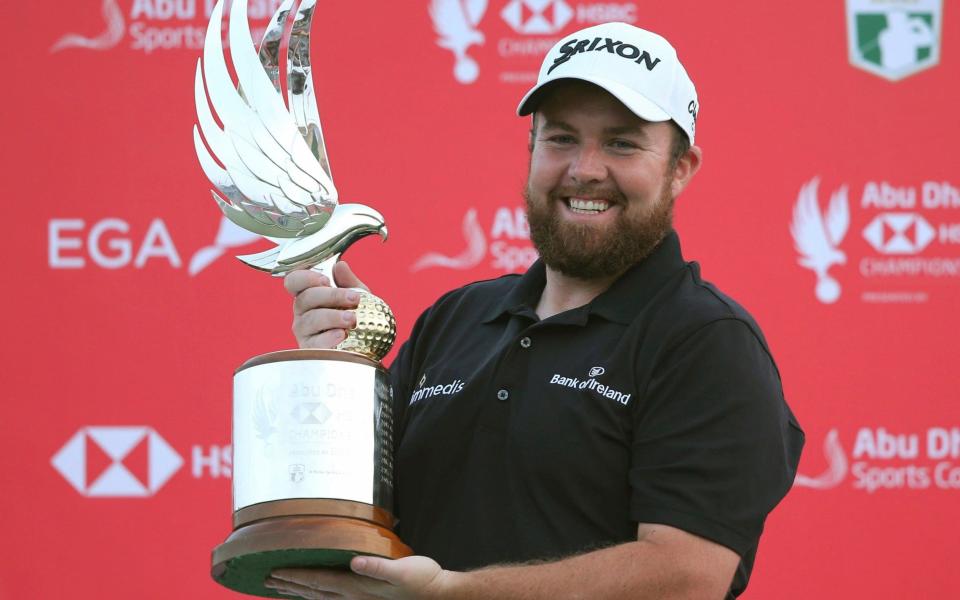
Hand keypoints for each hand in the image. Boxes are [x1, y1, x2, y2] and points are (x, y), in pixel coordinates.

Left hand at [266, 555, 452, 599]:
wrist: (437, 595)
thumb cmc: (422, 580)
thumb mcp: (402, 569)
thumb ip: (378, 566)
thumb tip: (356, 562)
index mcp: (358, 586)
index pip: (320, 581)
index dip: (297, 576)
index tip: (275, 571)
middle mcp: (355, 596)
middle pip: (314, 591)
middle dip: (290, 585)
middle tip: (268, 580)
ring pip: (320, 597)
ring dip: (300, 592)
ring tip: (282, 588)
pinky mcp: (367, 599)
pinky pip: (332, 599)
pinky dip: (317, 595)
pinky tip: (314, 594)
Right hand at [284, 261, 368, 348]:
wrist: (365, 343)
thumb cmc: (355, 315)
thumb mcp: (357, 295)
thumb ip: (348, 281)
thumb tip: (340, 266)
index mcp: (308, 293)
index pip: (294, 280)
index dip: (305, 278)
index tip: (326, 280)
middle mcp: (301, 311)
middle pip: (305, 298)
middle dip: (332, 296)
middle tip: (354, 298)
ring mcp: (303, 331)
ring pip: (311, 320)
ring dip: (333, 317)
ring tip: (352, 318)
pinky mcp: (310, 349)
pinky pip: (315, 343)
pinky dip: (329, 338)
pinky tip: (342, 334)